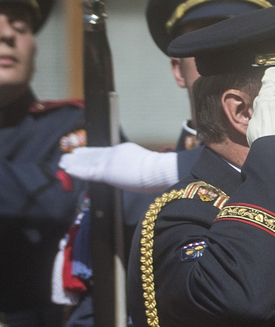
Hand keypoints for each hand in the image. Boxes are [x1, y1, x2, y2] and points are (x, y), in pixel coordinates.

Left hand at [61, 141, 178, 191]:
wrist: (159, 170)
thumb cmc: (160, 172)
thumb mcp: (147, 167)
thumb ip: (138, 169)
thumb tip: (139, 175)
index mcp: (125, 151)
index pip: (105, 152)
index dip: (92, 152)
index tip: (82, 151)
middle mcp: (114, 153)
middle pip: (94, 155)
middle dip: (80, 156)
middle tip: (68, 156)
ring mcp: (108, 162)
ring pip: (87, 162)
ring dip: (74, 163)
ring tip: (63, 162)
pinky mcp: (105, 172)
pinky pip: (87, 172)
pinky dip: (76, 170)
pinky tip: (67, 170)